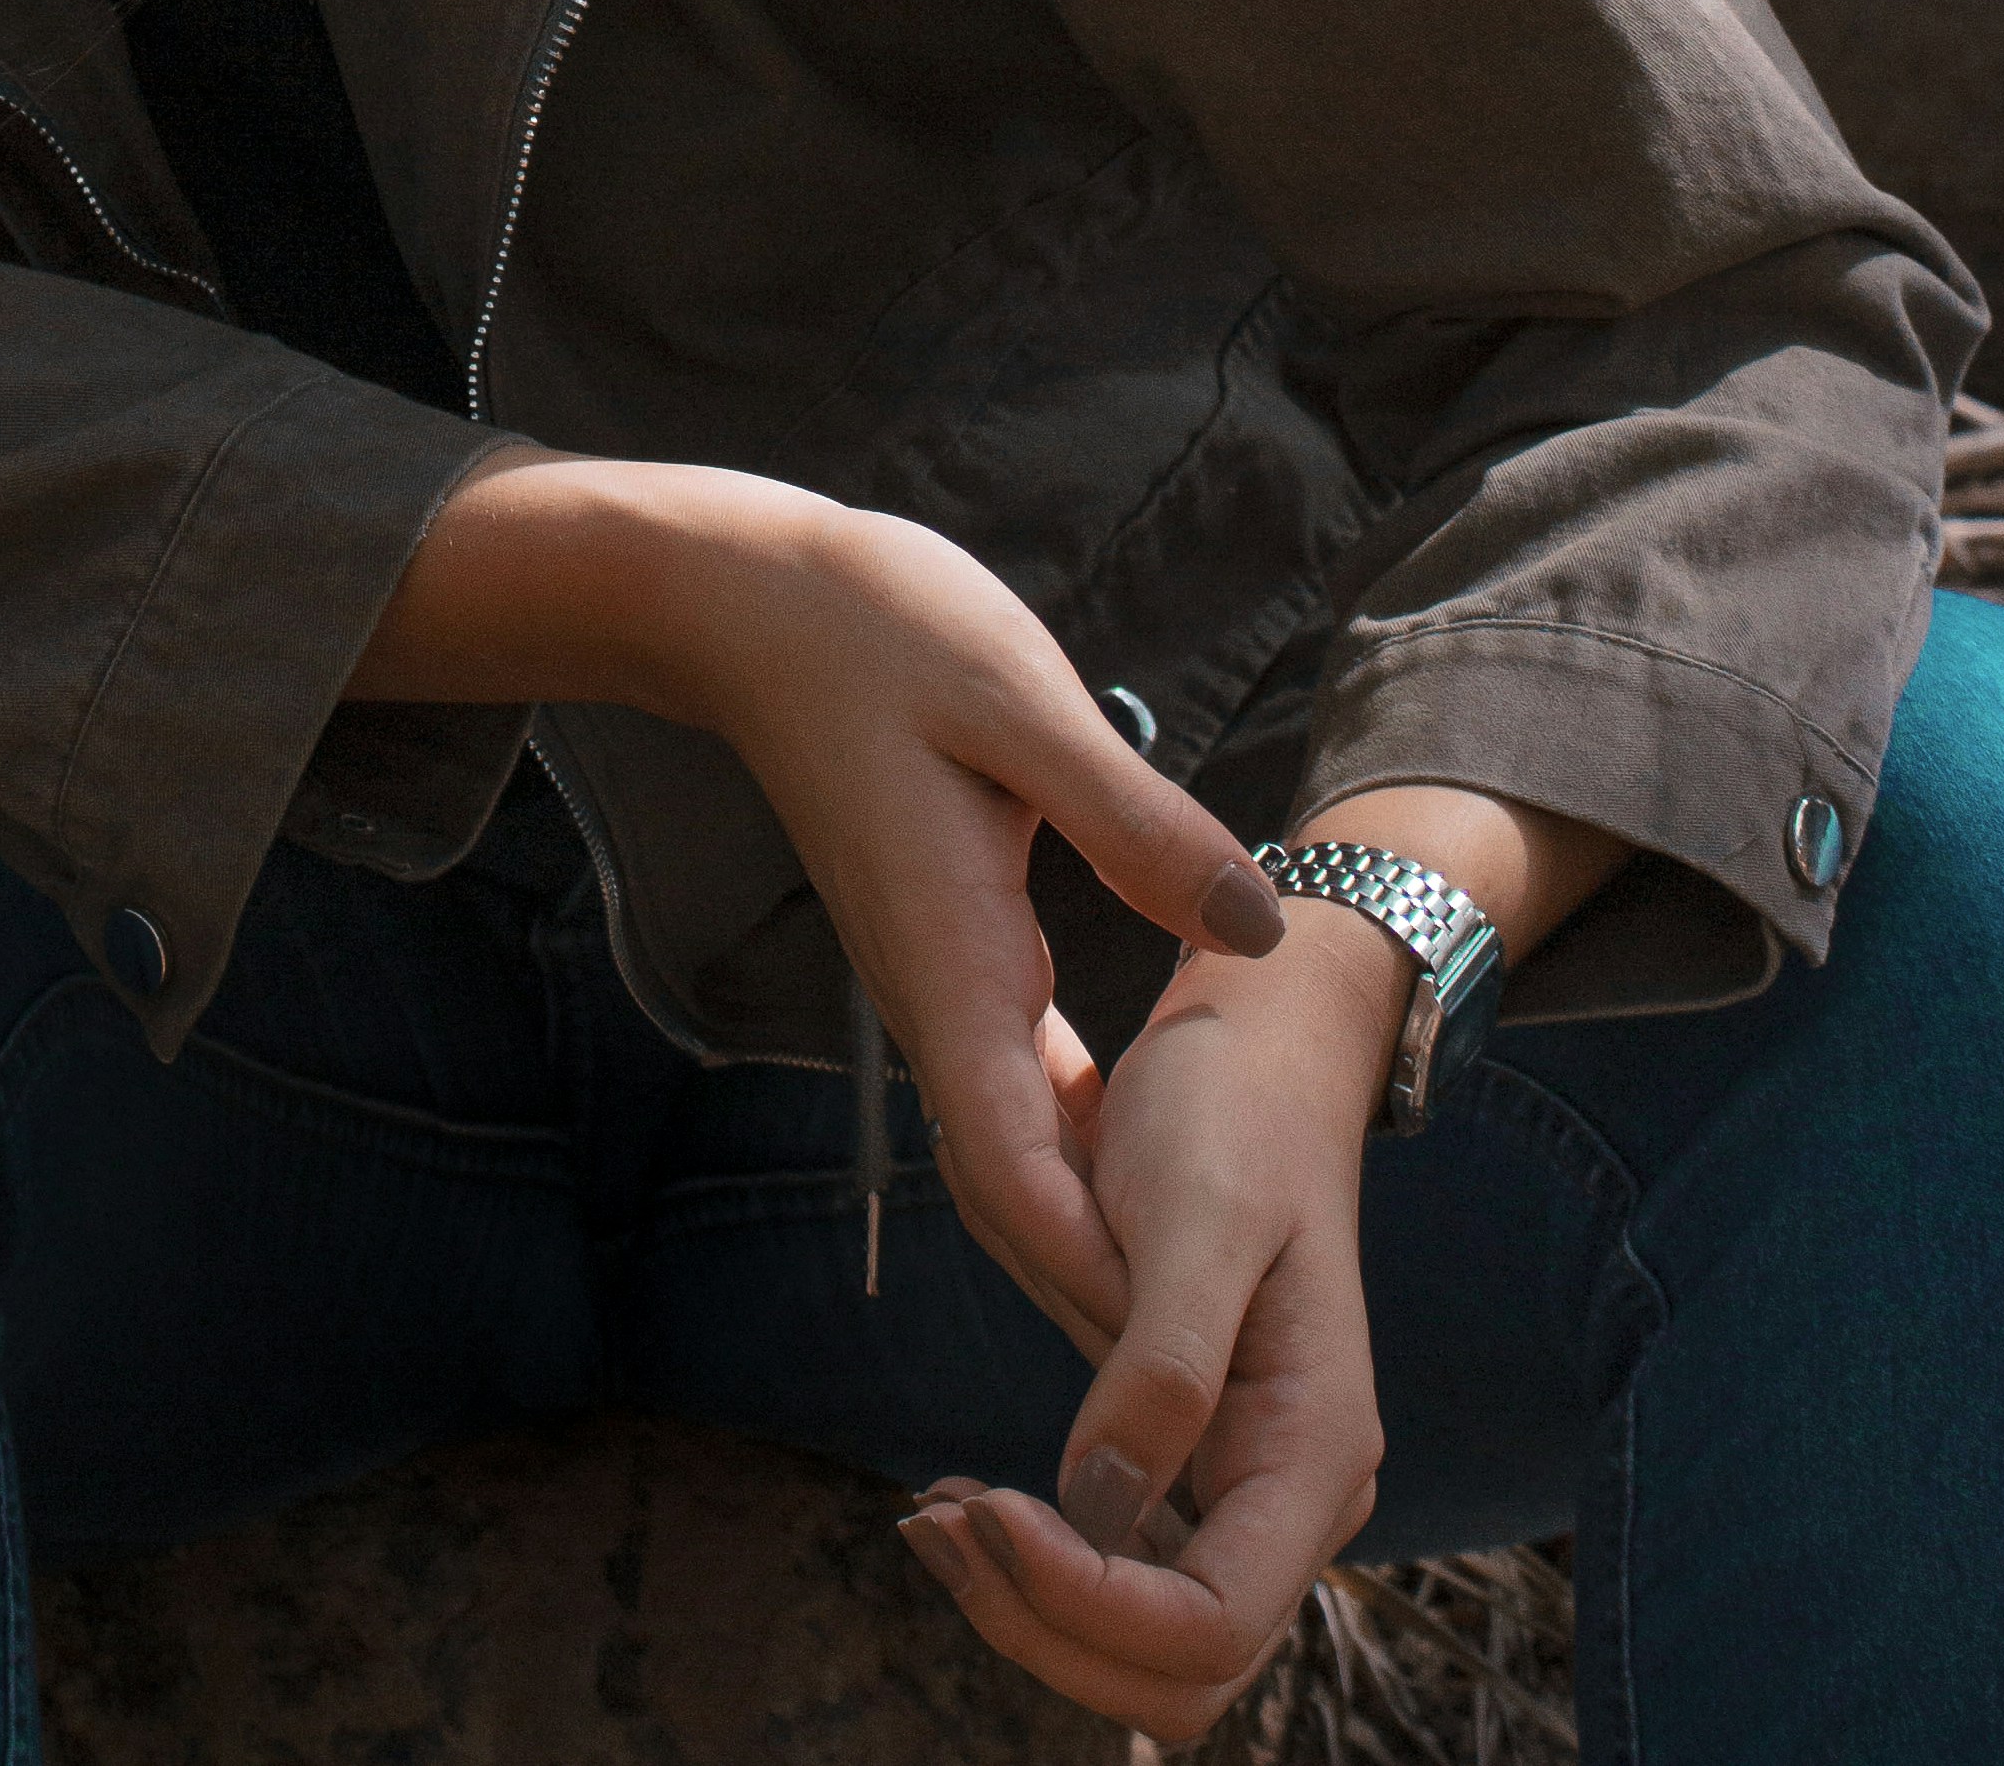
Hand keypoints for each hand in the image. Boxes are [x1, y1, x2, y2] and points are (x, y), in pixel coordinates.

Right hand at [348, 456, 1288, 1350]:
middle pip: (1015, 1196)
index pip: (1024, 1168)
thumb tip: (1259, 930)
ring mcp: (931, 977)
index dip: (1101, 1272)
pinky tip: (1138, 1160)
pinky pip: (1008, 1086)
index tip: (1186, 1357)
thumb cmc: (877, 630)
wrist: (745, 600)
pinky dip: (1072, 1147)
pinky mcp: (938, 944)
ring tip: (1198, 1317)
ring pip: (1011, 1151)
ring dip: (1090, 1229)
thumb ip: (1138, 823)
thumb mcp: (1022, 703)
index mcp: (954, 961)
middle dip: (1101, 1298)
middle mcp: (935, 996)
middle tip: (1209, 1401)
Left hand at [896, 781, 1629, 1740]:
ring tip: (933, 1517)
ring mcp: (1245, 1489)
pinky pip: (1123, 1570)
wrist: (1258, 1047)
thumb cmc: (1232, 1112)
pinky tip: (968, 1500)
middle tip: (934, 1523)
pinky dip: (1043, 1563)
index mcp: (1314, 1456)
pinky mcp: (1194, 1462)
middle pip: (1176, 1675)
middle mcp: (1293, 1498)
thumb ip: (1161, 1370)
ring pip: (1145, 1647)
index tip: (980, 1505)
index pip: (1206, 1630)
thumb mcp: (1195, 1216)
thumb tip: (1092, 1508)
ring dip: (1033, 1610)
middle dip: (1046, 1628)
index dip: (1084, 1604)